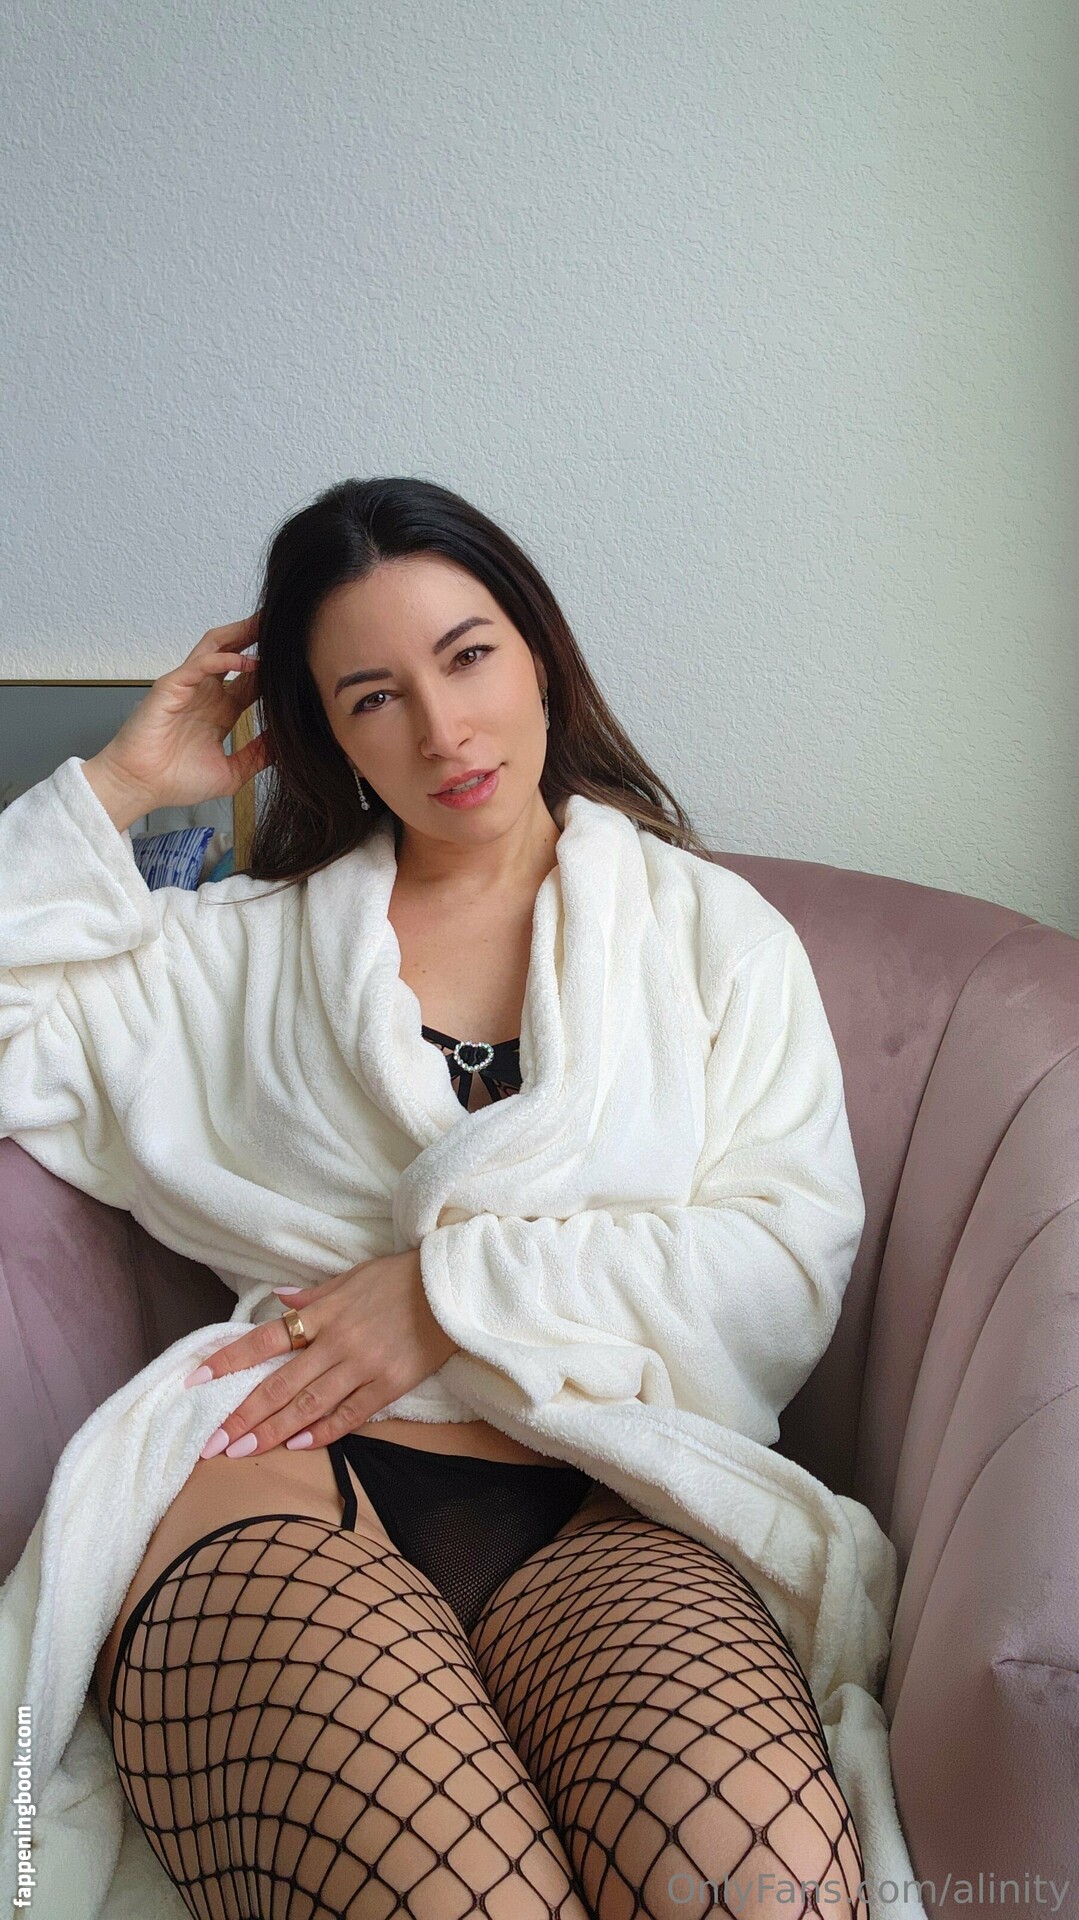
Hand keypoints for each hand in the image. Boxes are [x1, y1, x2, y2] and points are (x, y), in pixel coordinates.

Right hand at [88, 616, 271, 815]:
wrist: (141, 787)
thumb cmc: (175, 781)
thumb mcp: (231, 772)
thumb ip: (257, 756)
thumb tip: (286, 744)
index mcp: (221, 711)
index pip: (252, 681)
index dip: (273, 670)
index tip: (299, 660)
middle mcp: (206, 694)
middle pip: (235, 654)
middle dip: (258, 638)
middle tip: (285, 626)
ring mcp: (189, 687)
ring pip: (216, 647)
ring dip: (240, 634)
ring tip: (266, 623)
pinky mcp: (172, 687)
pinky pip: (199, 664)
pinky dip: (224, 659)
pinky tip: (247, 660)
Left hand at [184, 1250, 459, 1456]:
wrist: (452, 1286)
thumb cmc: (399, 1278)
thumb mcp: (351, 1276)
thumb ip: (313, 1296)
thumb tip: (279, 1301)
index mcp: (323, 1312)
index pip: (264, 1339)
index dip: (228, 1361)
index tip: (195, 1381)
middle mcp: (337, 1341)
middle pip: (279, 1383)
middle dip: (242, 1414)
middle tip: (212, 1442)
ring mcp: (363, 1365)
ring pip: (308, 1405)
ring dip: (272, 1431)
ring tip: (241, 1451)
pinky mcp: (389, 1384)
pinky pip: (349, 1414)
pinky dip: (322, 1432)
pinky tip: (296, 1446)